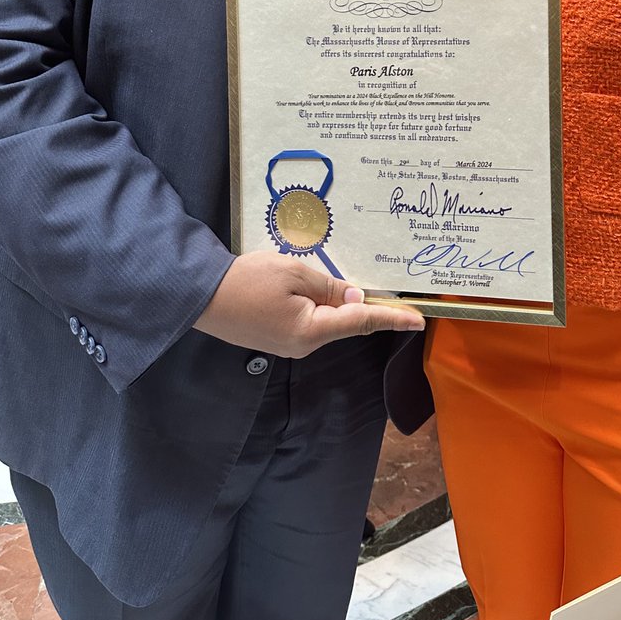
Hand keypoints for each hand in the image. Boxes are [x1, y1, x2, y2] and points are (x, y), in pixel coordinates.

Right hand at [193, 252, 424, 357]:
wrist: (200, 296)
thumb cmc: (247, 280)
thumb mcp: (295, 273)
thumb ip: (330, 287)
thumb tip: (358, 299)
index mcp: (312, 330)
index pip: (362, 321)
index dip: (392, 318)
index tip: (419, 321)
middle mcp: (305, 345)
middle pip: (345, 322)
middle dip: (361, 304)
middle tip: (380, 287)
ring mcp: (290, 346)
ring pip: (327, 322)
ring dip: (336, 303)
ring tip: (332, 280)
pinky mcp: (278, 340)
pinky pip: (310, 322)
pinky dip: (319, 307)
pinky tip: (313, 291)